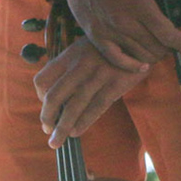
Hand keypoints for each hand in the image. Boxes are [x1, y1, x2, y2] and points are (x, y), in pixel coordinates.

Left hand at [35, 38, 149, 146]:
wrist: (140, 39)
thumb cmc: (109, 46)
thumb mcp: (85, 47)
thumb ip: (71, 64)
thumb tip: (56, 90)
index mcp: (70, 55)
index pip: (44, 78)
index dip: (40, 96)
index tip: (44, 105)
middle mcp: (81, 66)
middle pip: (55, 96)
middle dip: (47, 117)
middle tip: (47, 130)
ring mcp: (98, 75)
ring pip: (74, 107)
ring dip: (62, 128)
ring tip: (56, 142)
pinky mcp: (116, 84)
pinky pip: (96, 108)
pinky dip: (83, 122)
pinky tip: (76, 132)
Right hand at [58, 0, 180, 67]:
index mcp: (140, 5)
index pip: (167, 34)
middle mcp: (125, 22)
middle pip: (156, 48)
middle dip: (169, 48)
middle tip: (172, 41)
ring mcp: (110, 32)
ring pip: (140, 56)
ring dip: (154, 55)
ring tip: (157, 46)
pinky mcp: (96, 37)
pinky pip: (118, 61)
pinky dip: (132, 66)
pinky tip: (141, 64)